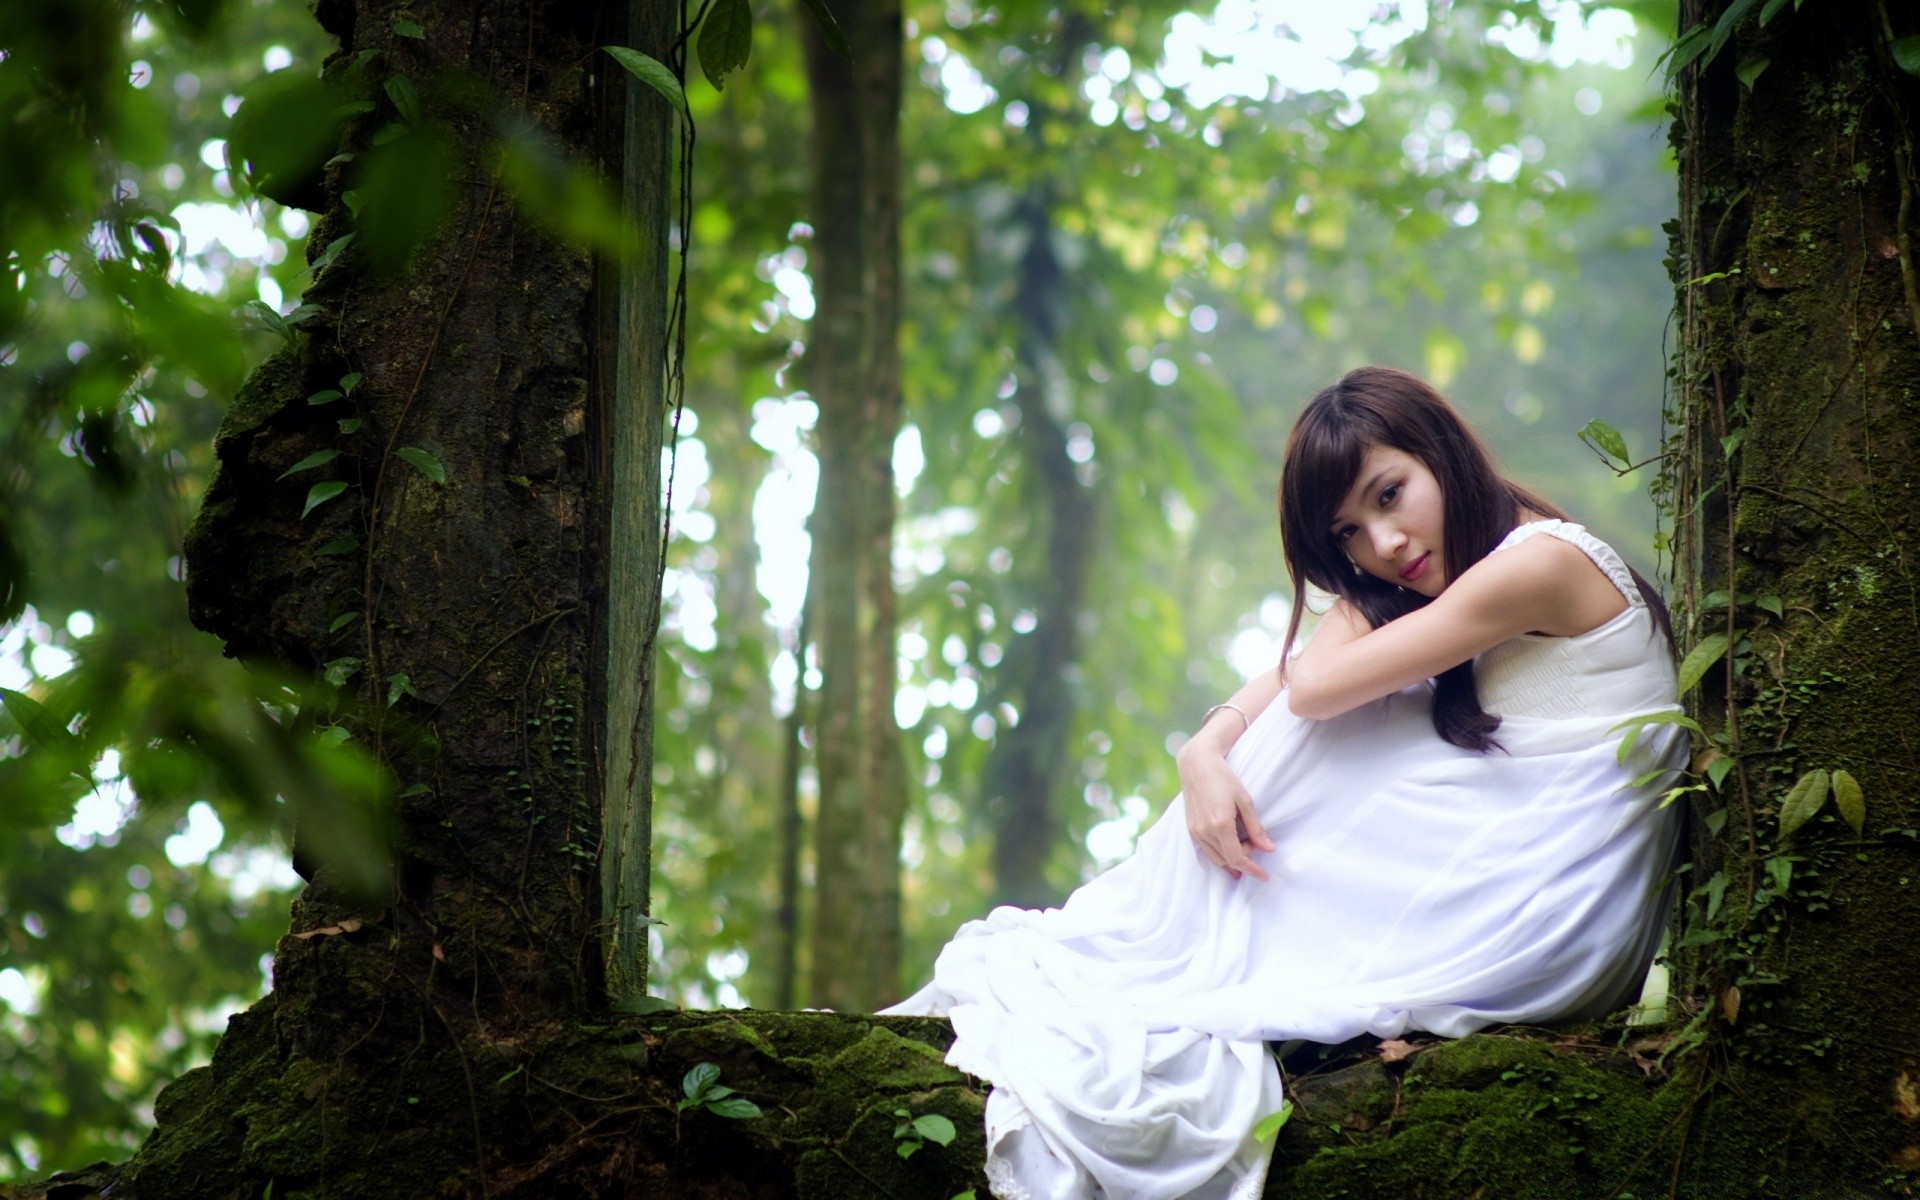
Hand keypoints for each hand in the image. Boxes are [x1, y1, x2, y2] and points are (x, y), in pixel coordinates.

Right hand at [1176, 743, 1274, 880]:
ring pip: (1215, 858)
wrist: (1197, 764)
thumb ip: (1256, 828)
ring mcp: (1195, 831)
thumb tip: (1269, 849)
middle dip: (1244, 860)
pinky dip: (1219, 853)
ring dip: (1231, 860)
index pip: (1237, 858)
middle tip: (1256, 848)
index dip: (1252, 870)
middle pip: (1226, 861)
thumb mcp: (1245, 801)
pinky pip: (1206, 850)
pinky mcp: (1190, 828)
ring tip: (1245, 852)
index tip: (1264, 876)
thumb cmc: (1224, 778)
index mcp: (1220, 825)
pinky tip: (1228, 847)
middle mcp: (1205, 831)